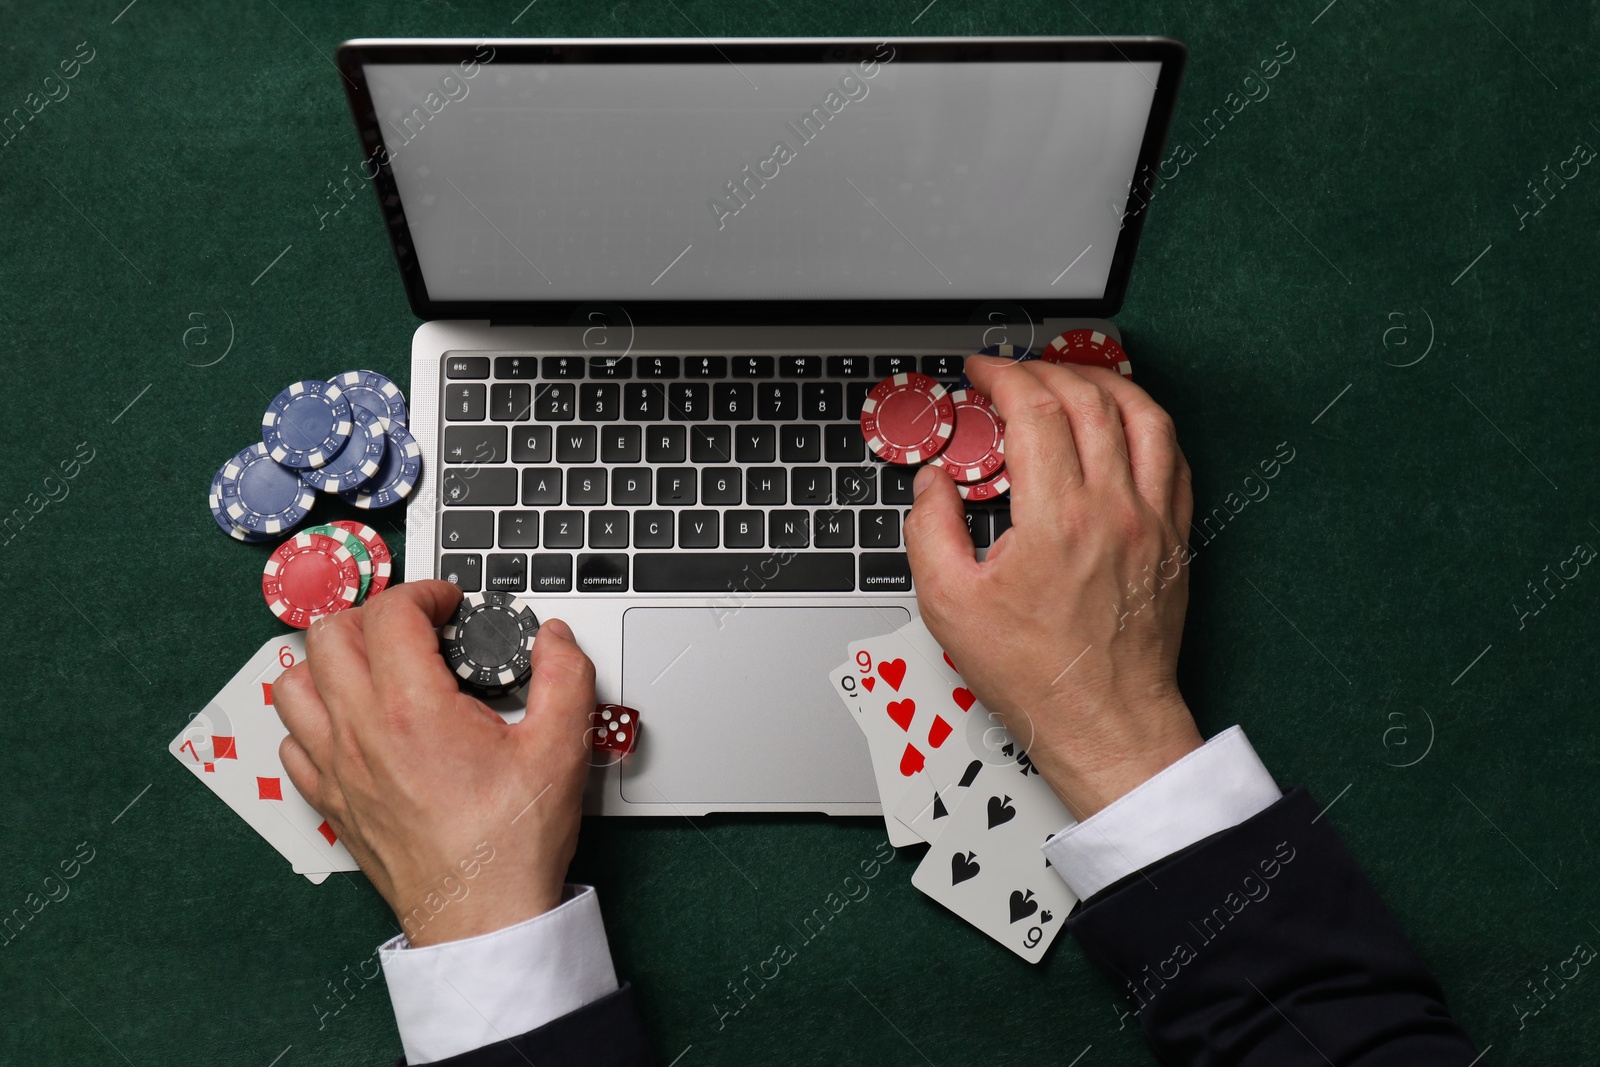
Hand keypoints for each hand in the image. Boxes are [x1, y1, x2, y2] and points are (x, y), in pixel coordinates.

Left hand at [274, 580, 596, 945]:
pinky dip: (313, 717)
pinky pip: (292, 740)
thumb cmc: (513, 844)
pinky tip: (353, 721)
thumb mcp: (562, 748)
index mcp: (414, 710)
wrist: (483, 918)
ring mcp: (337, 769)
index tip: (448, 603)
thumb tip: (555, 638)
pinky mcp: (332, 801)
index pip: (390, 614)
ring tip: (373, 663)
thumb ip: (565, 677)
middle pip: (329, 634)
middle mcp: (362, 733)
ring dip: (329, 659)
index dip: (423, 592)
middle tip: (414, 626)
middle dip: (373, 614)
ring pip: (293, 683)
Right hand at [904, 357, 1201, 820]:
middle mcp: (1114, 510)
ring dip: (1103, 383)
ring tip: (1070, 379)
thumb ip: (929, 530)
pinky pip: (1174, 456)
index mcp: (1057, 519)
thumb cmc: (1036, 676)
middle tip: (1012, 376)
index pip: (1035, 410)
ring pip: (1145, 415)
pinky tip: (1121, 424)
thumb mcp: (948, 606)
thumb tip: (933, 483)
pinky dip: (1146, 423)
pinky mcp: (1176, 538)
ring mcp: (1154, 521)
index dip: (1003, 377)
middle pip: (1088, 400)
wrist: (1105, 723)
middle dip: (1043, 371)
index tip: (982, 374)